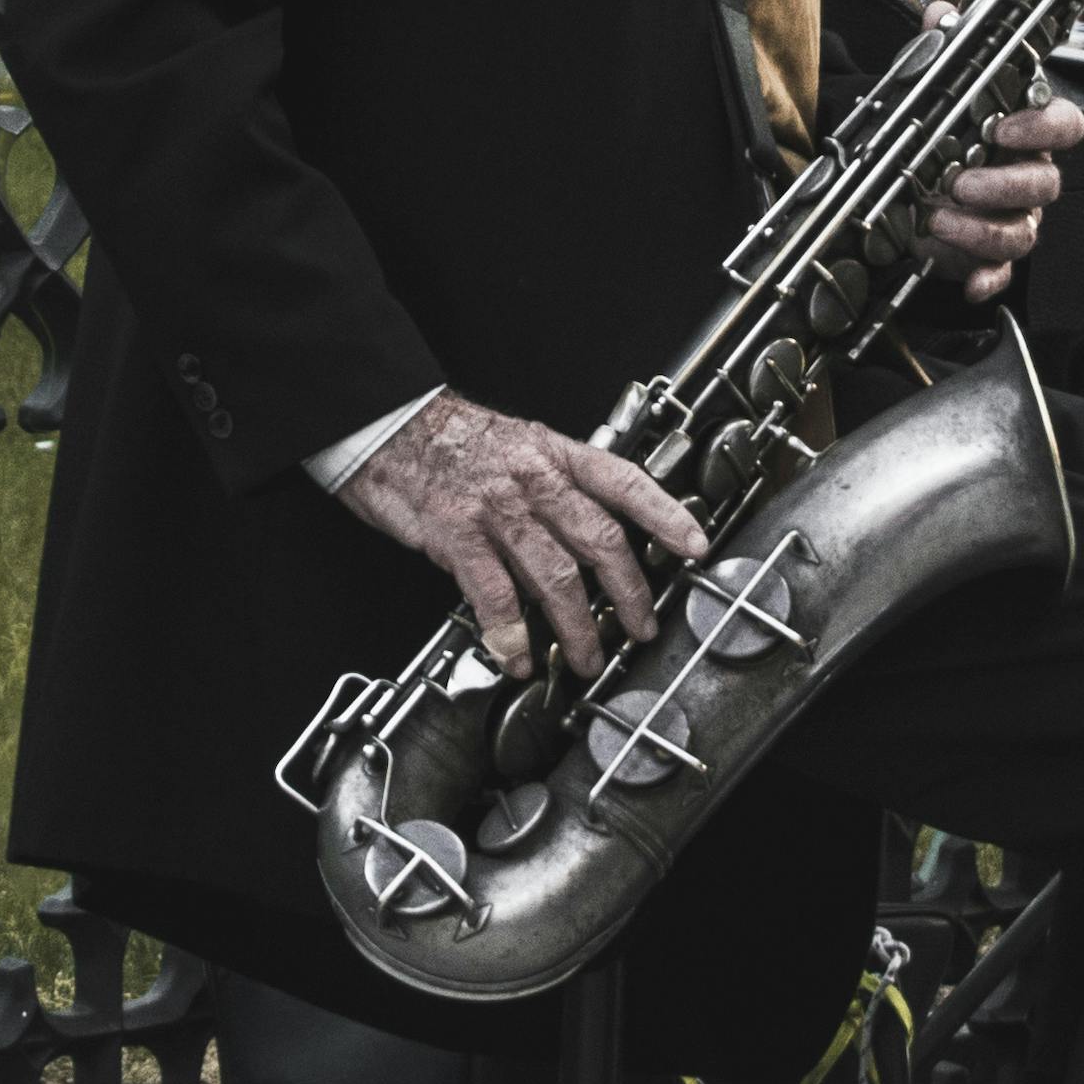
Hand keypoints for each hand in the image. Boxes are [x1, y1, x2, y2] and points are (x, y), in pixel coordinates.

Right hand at [336, 390, 709, 678]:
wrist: (388, 425)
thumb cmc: (453, 440)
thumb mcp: (521, 444)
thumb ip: (558, 485)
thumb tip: (591, 535)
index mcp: (556, 453)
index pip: (626, 483)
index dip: (666, 515)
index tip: (696, 545)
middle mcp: (535, 479)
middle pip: (601, 540)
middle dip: (630, 592)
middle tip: (642, 627)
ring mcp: (498, 508)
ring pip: (555, 577)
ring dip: (577, 627)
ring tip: (586, 658)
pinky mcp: (457, 535)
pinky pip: (496, 596)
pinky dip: (512, 634)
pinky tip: (521, 657)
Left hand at [918, 4, 1083, 301]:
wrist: (908, 183)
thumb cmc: (938, 135)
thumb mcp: (934, 89)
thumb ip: (943, 51)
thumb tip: (942, 15)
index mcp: (1024, 133)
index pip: (1063, 125)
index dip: (1042, 128)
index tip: (1003, 127)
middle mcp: (1027, 176)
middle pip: (1045, 185)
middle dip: (1003, 185)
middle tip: (960, 182)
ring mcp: (1014, 218)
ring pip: (1024, 232)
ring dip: (985, 230)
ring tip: (941, 221)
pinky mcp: (991, 256)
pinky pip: (1001, 273)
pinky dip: (987, 280)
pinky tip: (968, 282)